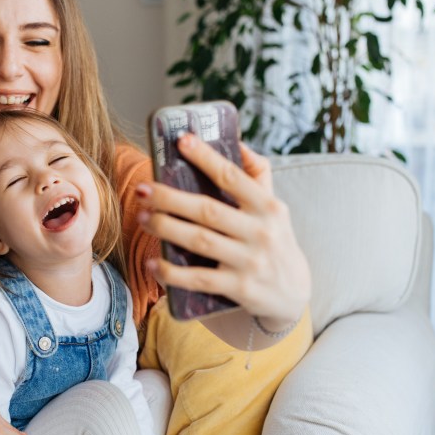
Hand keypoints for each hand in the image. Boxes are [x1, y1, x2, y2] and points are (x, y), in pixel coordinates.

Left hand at [137, 134, 309, 337]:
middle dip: (170, 198)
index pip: (233, 177)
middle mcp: (261, 232)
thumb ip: (257, 176)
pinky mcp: (240, 289)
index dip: (206, 158)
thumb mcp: (274, 209)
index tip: (182, 141)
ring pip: (200, 241)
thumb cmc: (275, 241)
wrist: (293, 293)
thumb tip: (236, 142)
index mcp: (268, 207)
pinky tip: (152, 263)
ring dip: (165, 228)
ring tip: (142, 218)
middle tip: (143, 189)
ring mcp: (250, 262)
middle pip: (207, 210)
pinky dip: (172, 272)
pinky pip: (199, 279)